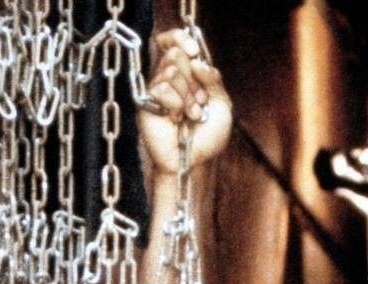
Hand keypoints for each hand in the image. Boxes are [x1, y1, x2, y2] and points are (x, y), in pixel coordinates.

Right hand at [139, 28, 232, 175]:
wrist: (195, 160)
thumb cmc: (208, 136)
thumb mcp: (222, 104)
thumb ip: (213, 79)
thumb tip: (197, 60)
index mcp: (185, 74)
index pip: (174, 41)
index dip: (182, 39)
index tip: (195, 52)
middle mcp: (168, 78)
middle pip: (175, 55)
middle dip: (194, 81)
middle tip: (200, 103)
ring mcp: (155, 90)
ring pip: (171, 72)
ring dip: (189, 98)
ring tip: (192, 116)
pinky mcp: (145, 102)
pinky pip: (162, 88)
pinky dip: (176, 105)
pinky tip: (176, 120)